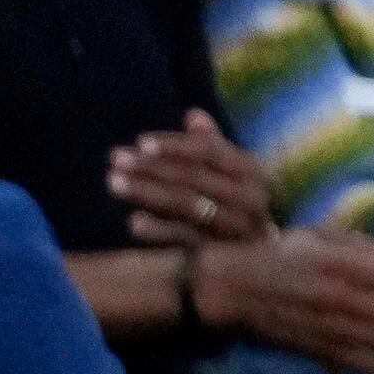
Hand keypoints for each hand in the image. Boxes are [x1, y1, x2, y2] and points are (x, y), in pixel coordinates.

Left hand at [110, 110, 276, 244]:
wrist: (260, 258)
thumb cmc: (238, 207)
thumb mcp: (233, 175)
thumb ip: (213, 146)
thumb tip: (193, 114)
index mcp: (252, 172)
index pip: (211, 151)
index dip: (175, 146)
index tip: (140, 142)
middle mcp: (250, 197)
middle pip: (194, 176)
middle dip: (152, 166)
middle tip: (116, 158)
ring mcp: (236, 227)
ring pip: (187, 205)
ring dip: (148, 192)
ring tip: (113, 181)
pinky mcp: (221, 255)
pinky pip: (186, 241)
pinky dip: (160, 231)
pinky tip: (134, 222)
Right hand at [200, 228, 373, 373]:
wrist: (231, 288)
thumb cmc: (281, 255)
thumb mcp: (319, 237)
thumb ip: (363, 246)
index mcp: (331, 262)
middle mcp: (327, 294)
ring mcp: (317, 324)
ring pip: (369, 336)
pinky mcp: (306, 346)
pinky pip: (344, 360)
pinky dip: (372, 366)